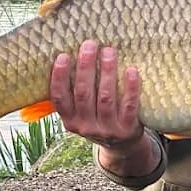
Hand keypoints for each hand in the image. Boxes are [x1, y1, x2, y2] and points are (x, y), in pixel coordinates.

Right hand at [50, 41, 157, 175]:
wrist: (122, 146)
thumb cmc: (98, 118)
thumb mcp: (81, 112)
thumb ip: (74, 92)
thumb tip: (69, 54)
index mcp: (70, 120)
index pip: (59, 98)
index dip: (59, 77)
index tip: (63, 55)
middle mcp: (86, 126)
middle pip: (83, 94)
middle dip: (85, 68)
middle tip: (89, 45)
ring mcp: (107, 129)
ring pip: (106, 98)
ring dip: (107, 72)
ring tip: (109, 51)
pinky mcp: (127, 129)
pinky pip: (129, 106)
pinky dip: (130, 87)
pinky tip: (132, 70)